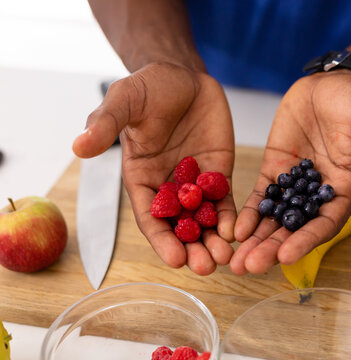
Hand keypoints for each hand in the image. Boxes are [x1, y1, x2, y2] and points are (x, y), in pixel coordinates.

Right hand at [73, 63, 235, 274]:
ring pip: (204, 220)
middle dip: (192, 248)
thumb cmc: (149, 87)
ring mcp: (195, 183)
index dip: (161, 239)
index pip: (149, 216)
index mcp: (141, 178)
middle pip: (179, 226)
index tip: (175, 260)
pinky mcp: (218, 174)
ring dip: (213, 240)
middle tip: (207, 266)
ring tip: (226, 257)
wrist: (182, 76)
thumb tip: (78, 145)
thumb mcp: (125, 100)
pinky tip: (238, 231)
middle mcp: (168, 187)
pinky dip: (230, 217)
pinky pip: (224, 201)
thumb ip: (106, 123)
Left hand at [231, 70, 350, 274]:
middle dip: (272, 248)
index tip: (285, 255)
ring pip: (274, 218)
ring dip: (256, 239)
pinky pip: (262, 196)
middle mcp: (319, 195)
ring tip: (236, 261)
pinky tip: (236, 229)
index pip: (325, 224)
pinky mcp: (275, 170)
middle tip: (250, 267)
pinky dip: (250, 213)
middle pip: (294, 229)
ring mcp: (294, 184)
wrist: (334, 82)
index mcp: (345, 191)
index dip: (306, 241)